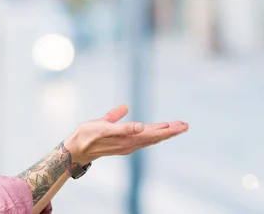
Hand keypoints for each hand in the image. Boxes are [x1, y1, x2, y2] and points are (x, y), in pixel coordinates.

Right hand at [63, 105, 188, 164]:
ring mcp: (129, 145)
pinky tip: (161, 132)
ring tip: (179, 127)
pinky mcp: (125, 145)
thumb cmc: (87, 134)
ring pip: (152, 138)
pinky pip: (145, 140)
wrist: (78, 148)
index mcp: (126, 137)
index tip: (175, 125)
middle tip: (186, 125)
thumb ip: (118, 122)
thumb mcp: (101, 126)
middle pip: (155, 136)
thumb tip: (132, 116)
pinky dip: (156, 135)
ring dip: (166, 133)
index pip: (149, 132)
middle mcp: (130, 143)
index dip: (162, 129)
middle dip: (171, 131)